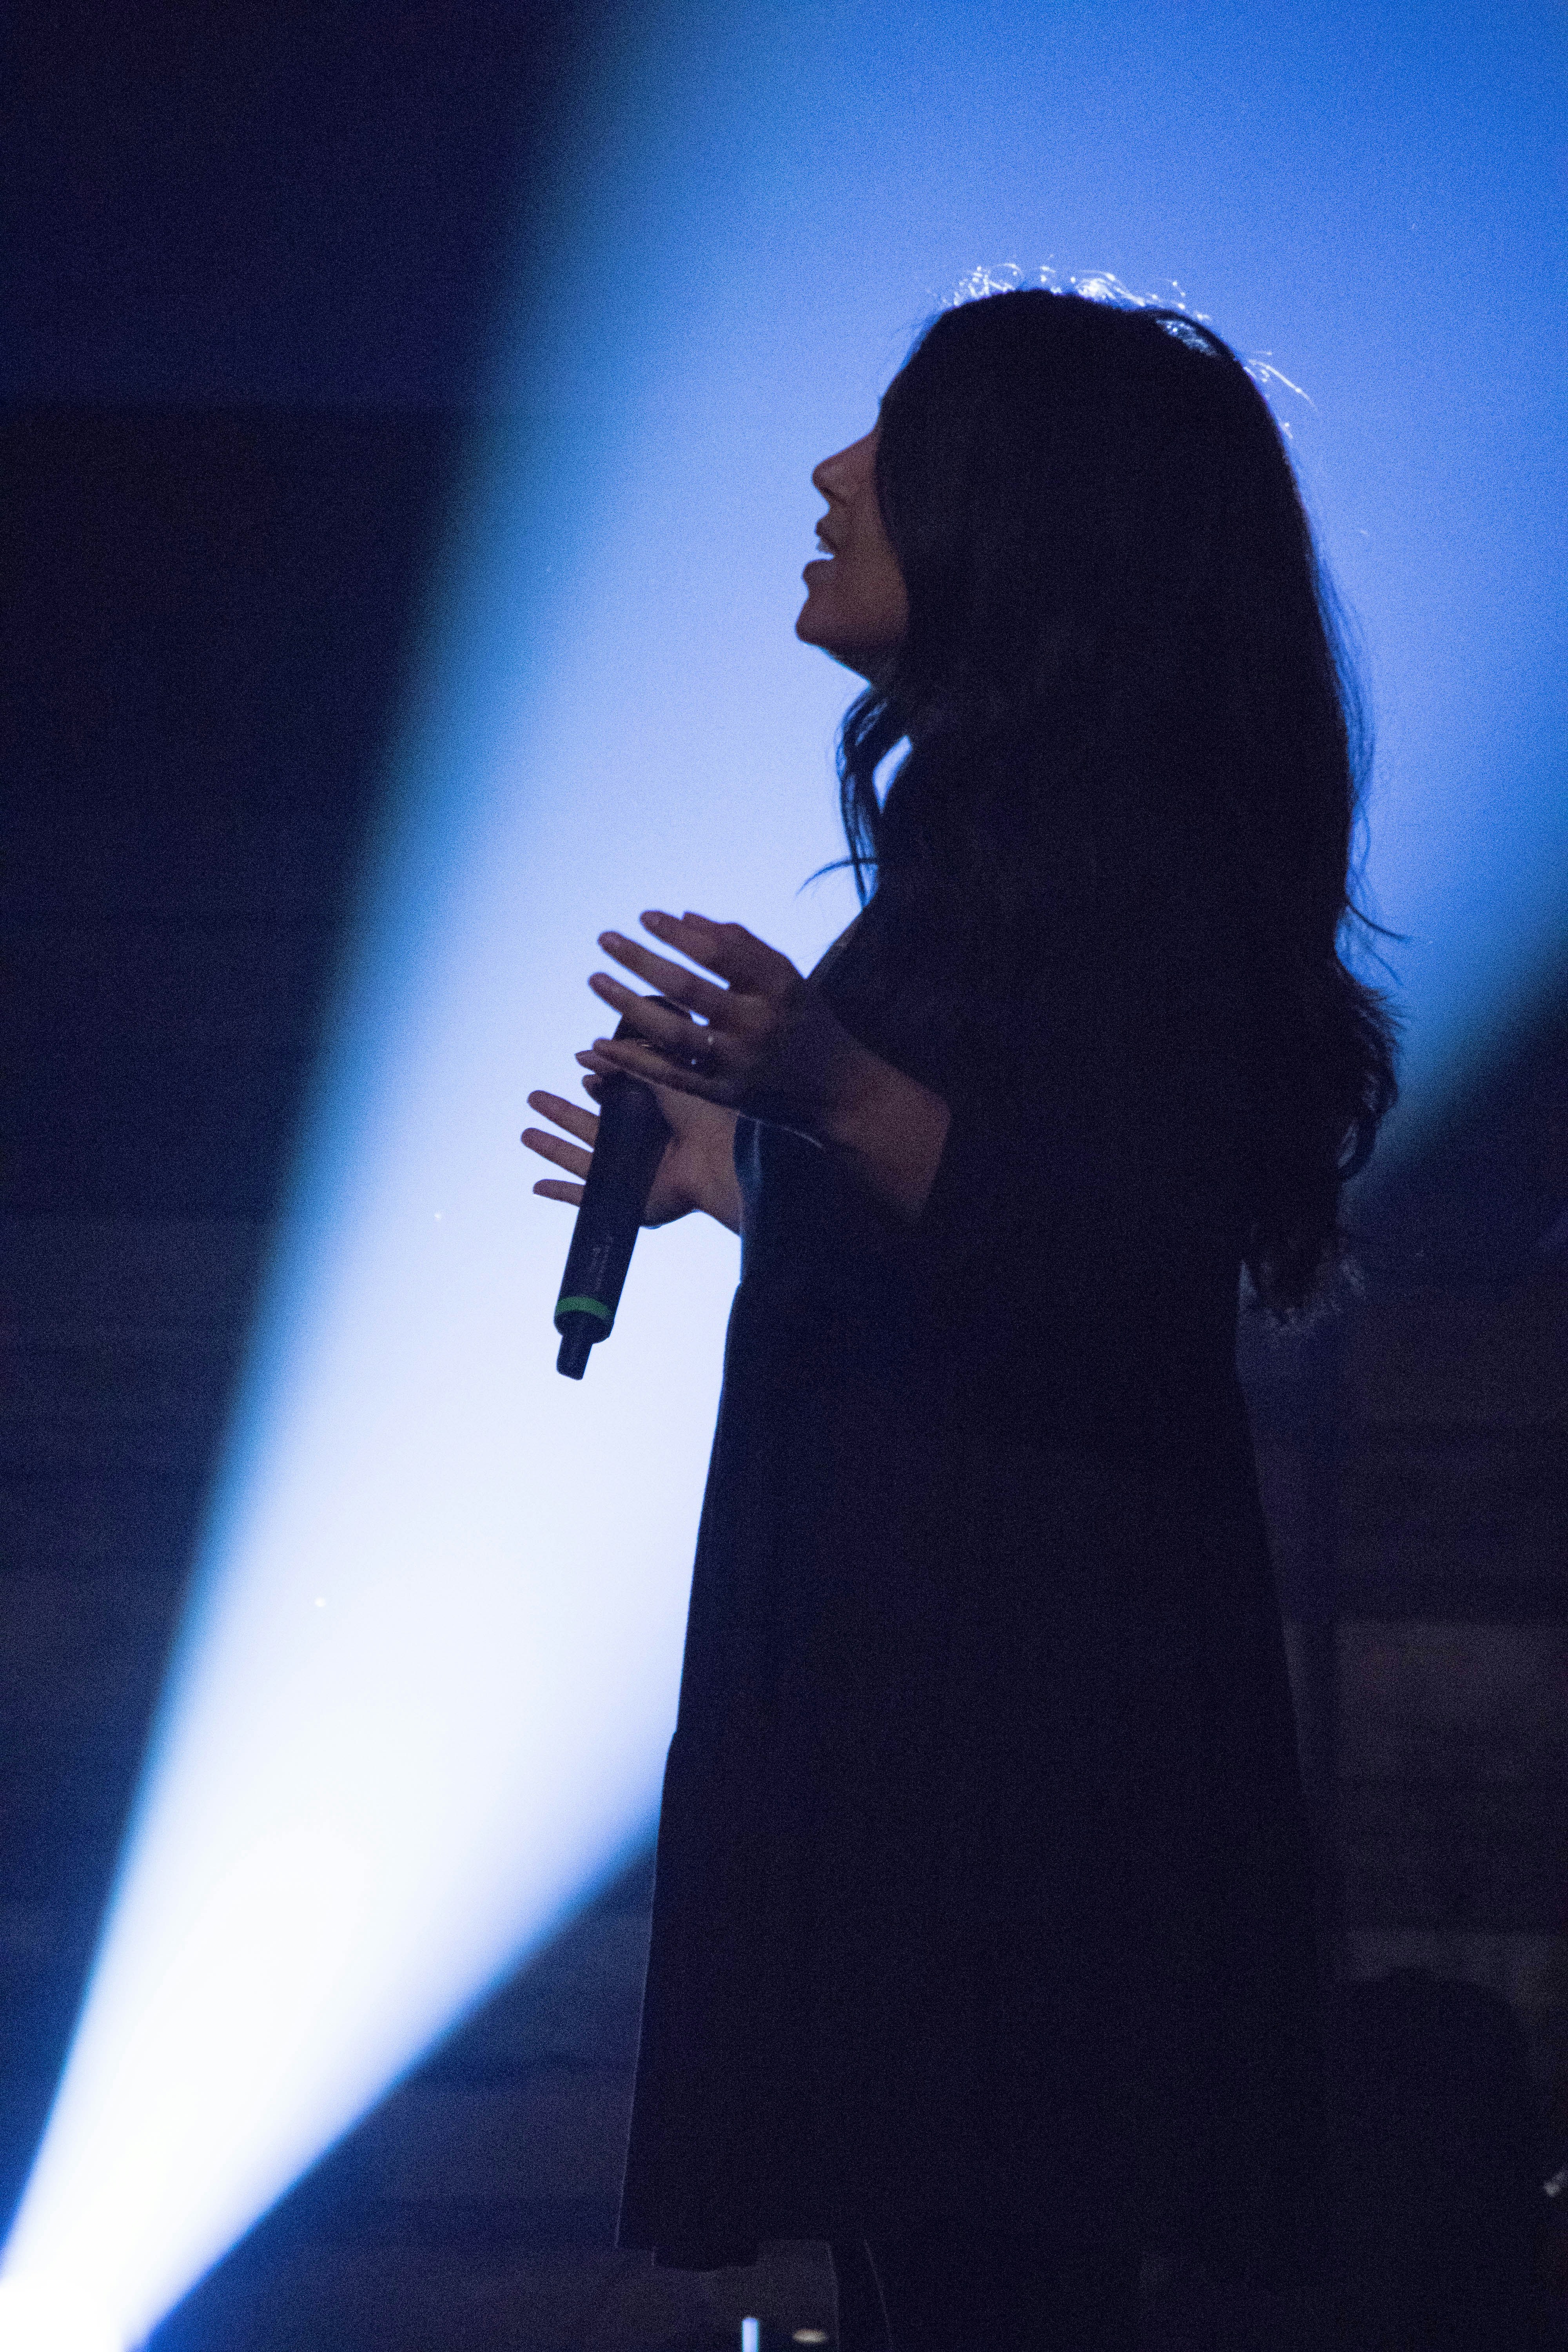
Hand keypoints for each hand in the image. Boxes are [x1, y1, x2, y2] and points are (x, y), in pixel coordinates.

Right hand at [522, 1072, 741, 1233]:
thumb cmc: (703, 1117)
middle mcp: (642, 1147)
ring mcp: (632, 1175)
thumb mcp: (662, 1075)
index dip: (598, 1088)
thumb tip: (584, 1052)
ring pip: (581, 1159)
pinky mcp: (626, 1201)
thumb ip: (625, 1061)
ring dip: (552, 1147)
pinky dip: (560, 1193)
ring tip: (525, 1133)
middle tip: (533, 1098)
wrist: (716, 1162)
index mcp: (656, 1118)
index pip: (617, 1102)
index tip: (585, 1075)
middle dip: (561, 1113)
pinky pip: (586, 1198)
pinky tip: (536, 1185)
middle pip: (591, 1128)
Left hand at [577, 910, 870, 1140]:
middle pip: (689, 988)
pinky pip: (670, 1075)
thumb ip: (740, 945)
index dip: (677, 933)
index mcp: (777, 987)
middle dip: (641, 960)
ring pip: (673, 1033)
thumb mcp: (786, 975)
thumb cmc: (803, 1019)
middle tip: (605, 939)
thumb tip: (682, 919)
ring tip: (595, 978)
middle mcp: (758, 1024)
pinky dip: (633, 1060)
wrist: (837, 1089)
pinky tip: (600, 1043)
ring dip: (628, 1004)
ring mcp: (739, 1063)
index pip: (720, 952)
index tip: (644, 916)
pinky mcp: (725, 1095)